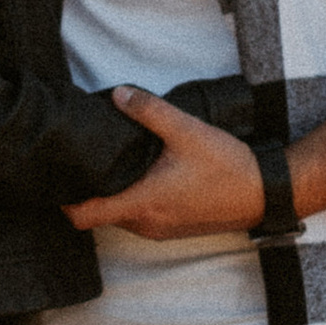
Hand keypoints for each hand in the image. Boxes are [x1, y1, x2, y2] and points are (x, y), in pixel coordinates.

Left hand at [64, 89, 265, 239]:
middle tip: (84, 161)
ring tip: (112, 164)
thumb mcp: (186, 130)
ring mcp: (160, 230)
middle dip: (88, 192)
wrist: (265, 193)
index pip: (83, 216)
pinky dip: (132, 201)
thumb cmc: (228, 166)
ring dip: (113, 195)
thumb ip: (149, 110)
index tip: (60, 178)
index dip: (65, 201)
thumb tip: (117, 94)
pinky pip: (140, 218)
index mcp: (142, 203)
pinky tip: (141, 175)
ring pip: (120, 217)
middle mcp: (146, 223)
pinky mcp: (173, 229)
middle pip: (98, 215)